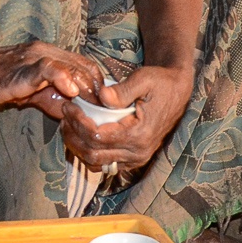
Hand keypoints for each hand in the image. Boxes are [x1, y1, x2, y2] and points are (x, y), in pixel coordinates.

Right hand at [0, 39, 102, 111]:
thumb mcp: (31, 92)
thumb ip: (52, 98)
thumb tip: (73, 113)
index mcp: (51, 55)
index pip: (87, 66)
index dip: (99, 87)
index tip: (104, 108)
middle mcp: (47, 52)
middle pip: (86, 67)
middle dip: (98, 92)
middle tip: (104, 113)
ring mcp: (36, 57)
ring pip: (72, 66)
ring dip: (87, 88)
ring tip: (93, 108)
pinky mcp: (23, 66)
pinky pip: (49, 67)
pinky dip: (63, 78)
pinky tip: (70, 92)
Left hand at [61, 64, 192, 172]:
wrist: (177, 92)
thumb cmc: (160, 82)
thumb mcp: (144, 79)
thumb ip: (123, 90)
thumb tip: (101, 97)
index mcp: (139, 134)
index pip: (97, 136)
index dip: (78, 122)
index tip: (68, 106)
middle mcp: (138, 152)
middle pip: (93, 153)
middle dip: (73, 135)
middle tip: (64, 115)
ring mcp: (136, 159)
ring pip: (96, 163)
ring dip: (77, 147)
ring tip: (68, 125)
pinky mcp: (133, 159)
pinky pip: (105, 164)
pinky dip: (88, 152)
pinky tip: (80, 135)